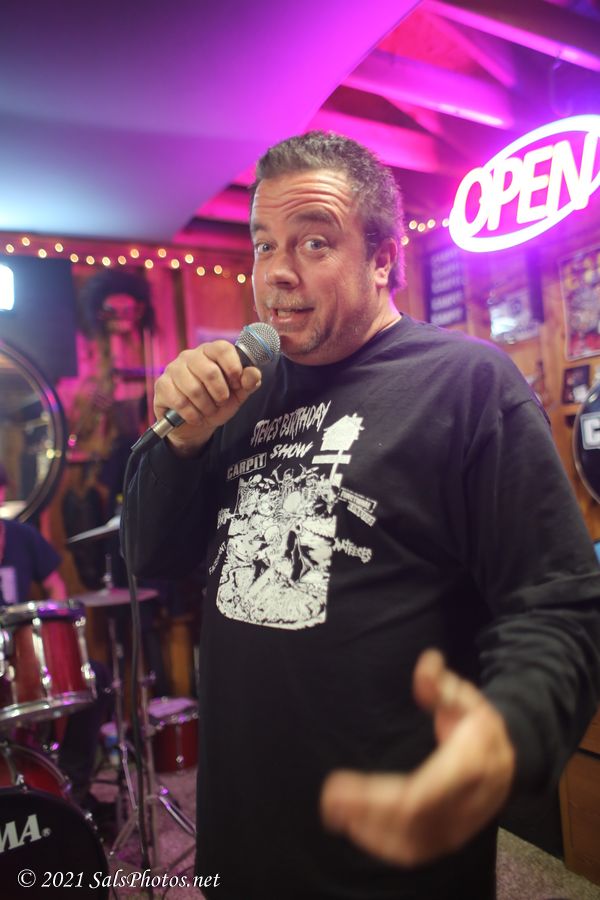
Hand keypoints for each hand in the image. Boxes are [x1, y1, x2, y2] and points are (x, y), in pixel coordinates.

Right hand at [153, 340, 262, 455]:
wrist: (195, 423)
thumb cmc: (217, 403)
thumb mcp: (237, 395)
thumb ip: (248, 383)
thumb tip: (254, 372)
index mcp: (211, 352)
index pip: (222, 348)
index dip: (233, 366)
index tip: (236, 383)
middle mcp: (190, 356)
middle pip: (210, 371)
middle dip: (220, 394)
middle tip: (221, 402)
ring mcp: (173, 369)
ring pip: (194, 389)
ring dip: (206, 407)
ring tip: (208, 411)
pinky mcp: (162, 385)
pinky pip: (180, 401)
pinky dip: (192, 414)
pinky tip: (195, 416)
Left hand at [320, 649, 515, 865]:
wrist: (510, 758)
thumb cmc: (476, 723)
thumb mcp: (463, 695)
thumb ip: (441, 683)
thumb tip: (426, 664)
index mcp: (468, 767)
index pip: (418, 794)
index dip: (377, 797)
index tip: (339, 784)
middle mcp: (464, 803)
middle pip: (411, 820)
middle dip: (367, 813)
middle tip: (329, 801)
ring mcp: (459, 826)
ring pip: (414, 843)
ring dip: (372, 834)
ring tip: (338, 816)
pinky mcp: (451, 838)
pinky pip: (417, 851)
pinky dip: (385, 845)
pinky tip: (359, 830)